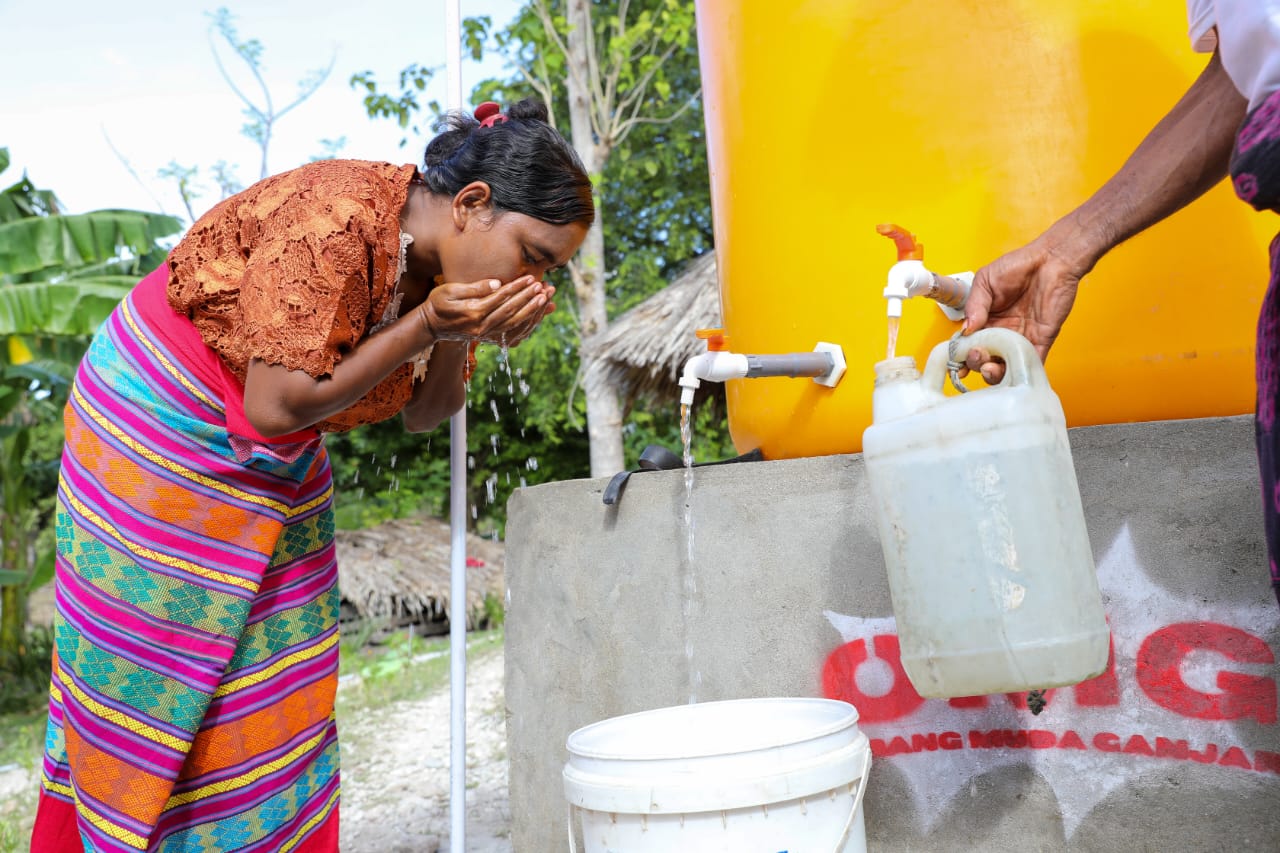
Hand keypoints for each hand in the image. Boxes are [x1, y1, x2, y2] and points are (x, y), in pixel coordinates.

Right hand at [418, 275, 549, 343]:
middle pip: (512, 312)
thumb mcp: (450, 290)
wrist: (430, 326)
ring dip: (534, 312)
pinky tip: (540, 315)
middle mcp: (482, 326)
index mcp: (473, 312)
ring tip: (548, 299)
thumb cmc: (438, 303)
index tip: (532, 278)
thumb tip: (499, 283)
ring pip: (516, 324)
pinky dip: (528, 325)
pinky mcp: (488, 338)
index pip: (501, 298)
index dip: (518, 288)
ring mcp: (486, 335)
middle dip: (531, 299)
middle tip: (546, 288)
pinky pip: (513, 334)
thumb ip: (475, 287)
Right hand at [962, 234, 1090, 383]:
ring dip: (995, 373)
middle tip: (976, 355)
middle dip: (977, 363)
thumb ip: (974, 304)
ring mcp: (1021, 338)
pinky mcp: (1041, 340)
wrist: (1051, 260)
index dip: (962, 355)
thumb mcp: (986, 280)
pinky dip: (1021, 371)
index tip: (955, 361)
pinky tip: (1011, 370)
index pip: (971, 343)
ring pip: (1006, 367)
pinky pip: (1031, 363)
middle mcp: (1002, 333)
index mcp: (986, 320)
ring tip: (990, 366)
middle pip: (985, 359)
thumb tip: (966, 329)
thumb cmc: (1019, 265)